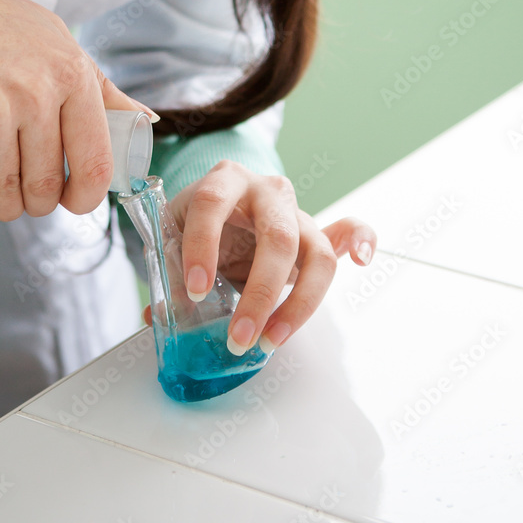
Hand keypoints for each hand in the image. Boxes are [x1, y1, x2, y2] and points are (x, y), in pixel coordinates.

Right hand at [0, 0, 152, 220]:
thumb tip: (145, 122)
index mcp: (72, 75)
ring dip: (5, 203)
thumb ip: (103, 90)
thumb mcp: (59, 44)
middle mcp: (36, 92)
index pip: (95, 162)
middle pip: (47, 184)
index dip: (86, 197)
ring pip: (8, 190)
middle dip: (39, 203)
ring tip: (0, 193)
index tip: (74, 201)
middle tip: (29, 196)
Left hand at [144, 161, 376, 354]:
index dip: (203, 247)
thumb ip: (171, 276)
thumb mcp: (174, 242)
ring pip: (316, 252)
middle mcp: (266, 191)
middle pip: (277, 238)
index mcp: (223, 181)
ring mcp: (295, 211)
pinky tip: (363, 261)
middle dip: (259, 293)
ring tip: (272, 341)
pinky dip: (362, 241)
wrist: (218, 209)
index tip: (193, 289)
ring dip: (298, 303)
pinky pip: (347, 231)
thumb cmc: (196, 226)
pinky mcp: (316, 231)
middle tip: (239, 337)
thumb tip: (159, 315)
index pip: (213, 205)